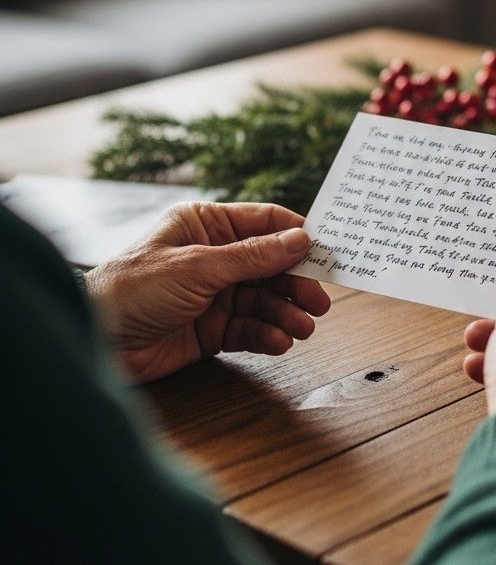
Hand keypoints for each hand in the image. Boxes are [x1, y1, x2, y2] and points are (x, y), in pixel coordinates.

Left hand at [85, 201, 329, 383]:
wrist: (97, 341)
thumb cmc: (133, 289)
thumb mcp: (198, 266)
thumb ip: (252, 257)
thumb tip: (300, 241)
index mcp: (204, 224)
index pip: (262, 223)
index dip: (296, 237)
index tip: (328, 253)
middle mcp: (212, 256)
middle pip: (269, 266)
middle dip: (295, 284)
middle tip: (319, 302)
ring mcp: (212, 294)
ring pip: (263, 300)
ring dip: (284, 314)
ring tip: (302, 329)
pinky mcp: (210, 330)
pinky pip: (248, 329)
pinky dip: (266, 335)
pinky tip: (279, 341)